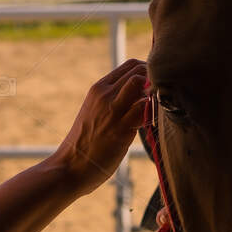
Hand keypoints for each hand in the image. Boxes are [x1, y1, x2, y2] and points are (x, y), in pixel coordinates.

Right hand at [53, 59, 147, 191]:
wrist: (70, 166)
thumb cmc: (86, 143)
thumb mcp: (95, 112)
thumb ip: (114, 101)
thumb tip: (140, 97)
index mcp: (98, 88)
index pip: (130, 65)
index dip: (148, 71)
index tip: (156, 86)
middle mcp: (105, 94)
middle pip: (140, 70)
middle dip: (156, 81)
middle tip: (161, 100)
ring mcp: (112, 110)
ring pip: (141, 83)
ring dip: (155, 94)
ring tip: (156, 111)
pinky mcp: (120, 129)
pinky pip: (144, 109)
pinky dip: (153, 112)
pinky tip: (152, 125)